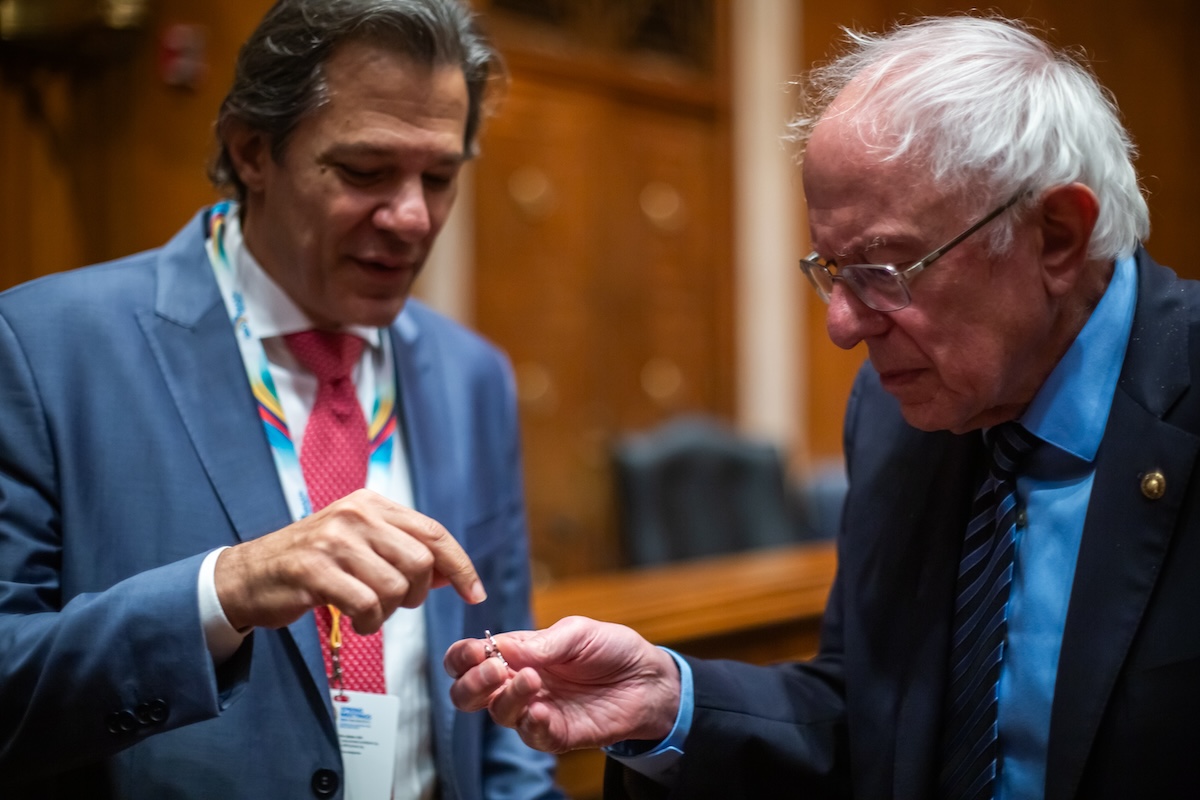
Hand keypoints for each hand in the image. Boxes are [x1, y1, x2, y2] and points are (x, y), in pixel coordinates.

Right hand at [215, 488, 484, 631]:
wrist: (248, 575)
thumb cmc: (314, 564)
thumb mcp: (361, 545)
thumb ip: (404, 553)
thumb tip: (451, 573)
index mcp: (372, 503)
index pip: (434, 533)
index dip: (460, 566)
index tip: (475, 594)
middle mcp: (355, 514)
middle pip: (420, 562)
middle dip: (415, 594)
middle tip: (393, 604)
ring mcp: (333, 539)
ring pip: (394, 587)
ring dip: (386, 613)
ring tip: (366, 612)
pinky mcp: (313, 569)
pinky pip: (365, 605)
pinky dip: (367, 622)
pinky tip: (353, 620)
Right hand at [444, 616, 680, 752]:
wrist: (647, 679)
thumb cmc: (611, 648)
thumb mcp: (578, 632)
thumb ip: (542, 642)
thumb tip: (502, 647)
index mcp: (517, 653)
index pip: (469, 658)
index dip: (462, 657)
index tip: (477, 652)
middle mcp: (518, 683)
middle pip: (468, 694)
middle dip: (471, 683)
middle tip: (495, 670)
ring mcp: (535, 709)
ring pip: (498, 714)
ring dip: (507, 698)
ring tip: (533, 680)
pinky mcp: (556, 734)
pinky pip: (531, 736)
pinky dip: (532, 724)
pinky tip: (544, 710)